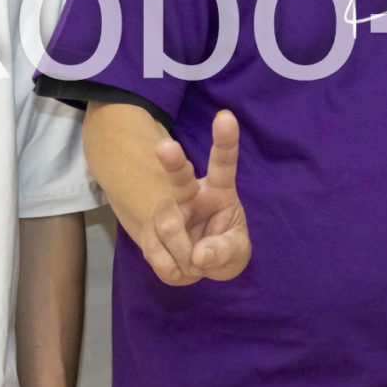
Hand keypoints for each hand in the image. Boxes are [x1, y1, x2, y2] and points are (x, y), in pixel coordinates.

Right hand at [142, 110, 250, 284]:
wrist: (198, 265)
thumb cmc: (224, 247)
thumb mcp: (237, 252)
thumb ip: (224, 251)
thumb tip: (198, 255)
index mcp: (220, 190)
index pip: (223, 162)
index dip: (225, 141)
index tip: (226, 117)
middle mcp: (191, 194)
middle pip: (180, 177)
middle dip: (172, 162)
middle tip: (165, 147)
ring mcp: (167, 211)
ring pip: (168, 225)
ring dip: (183, 253)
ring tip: (195, 265)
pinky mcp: (150, 232)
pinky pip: (155, 251)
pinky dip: (171, 269)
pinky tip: (180, 268)